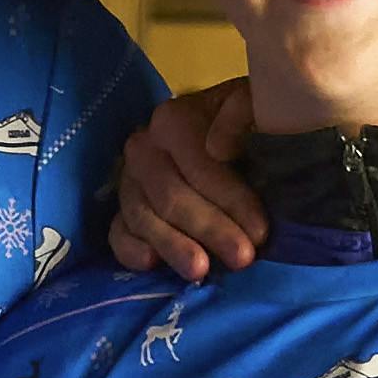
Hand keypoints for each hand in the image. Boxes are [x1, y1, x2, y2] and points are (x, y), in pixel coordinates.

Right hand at [106, 80, 264, 279]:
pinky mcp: (122, 211)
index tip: (260, 231)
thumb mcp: (257, 107)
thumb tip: (218, 148)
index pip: (199, 165)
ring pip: (144, 217)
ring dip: (173, 246)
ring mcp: (128, 181)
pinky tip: (150, 264)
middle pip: (171, 195)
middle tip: (242, 259)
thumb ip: (244, 113)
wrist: (229, 139)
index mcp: (173, 120)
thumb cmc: (247, 128)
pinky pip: (117, 233)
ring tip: (201, 271)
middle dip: (209, 228)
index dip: (230, 199)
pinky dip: (130, 249)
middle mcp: (144, 148)